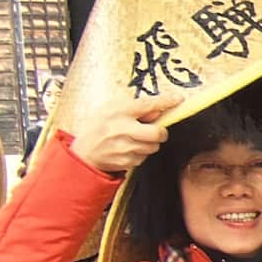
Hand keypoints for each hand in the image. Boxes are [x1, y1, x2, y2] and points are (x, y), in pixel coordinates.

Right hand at [68, 94, 182, 173]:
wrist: (84, 151)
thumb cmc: (100, 126)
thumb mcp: (112, 108)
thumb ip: (135, 107)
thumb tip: (158, 110)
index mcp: (118, 112)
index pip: (147, 105)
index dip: (165, 102)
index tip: (177, 99)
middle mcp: (122, 129)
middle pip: (157, 132)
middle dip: (161, 132)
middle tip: (157, 130)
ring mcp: (124, 147)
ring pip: (153, 146)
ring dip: (150, 143)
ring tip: (135, 138)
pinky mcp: (126, 162)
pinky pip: (144, 157)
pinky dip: (141, 152)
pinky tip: (129, 148)